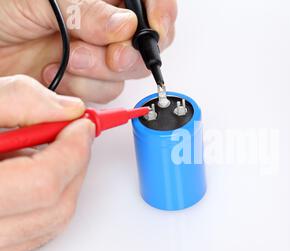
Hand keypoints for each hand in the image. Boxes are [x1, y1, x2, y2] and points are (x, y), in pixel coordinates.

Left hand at [0, 0, 176, 102]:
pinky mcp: (86, 78)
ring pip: (126, 72)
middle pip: (145, 43)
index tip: (156, 29)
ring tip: (67, 59)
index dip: (161, 14)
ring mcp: (96, 52)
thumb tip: (125, 26)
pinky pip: (104, 91)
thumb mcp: (41, 2)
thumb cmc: (1, 12)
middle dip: (129, 54)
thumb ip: (86, 11)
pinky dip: (82, 88)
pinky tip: (57, 73)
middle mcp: (104, 24)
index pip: (150, 1)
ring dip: (98, 71)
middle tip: (111, 56)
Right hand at [0, 75, 94, 250]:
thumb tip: (67, 110)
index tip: (82, 125)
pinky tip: (25, 174)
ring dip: (61, 184)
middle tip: (73, 135)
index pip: (42, 183)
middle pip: (54, 208)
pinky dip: (43, 204)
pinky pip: (30, 236)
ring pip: (47, 226)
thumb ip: (13, 100)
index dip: (73, 150)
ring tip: (42, 151)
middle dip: (74, 166)